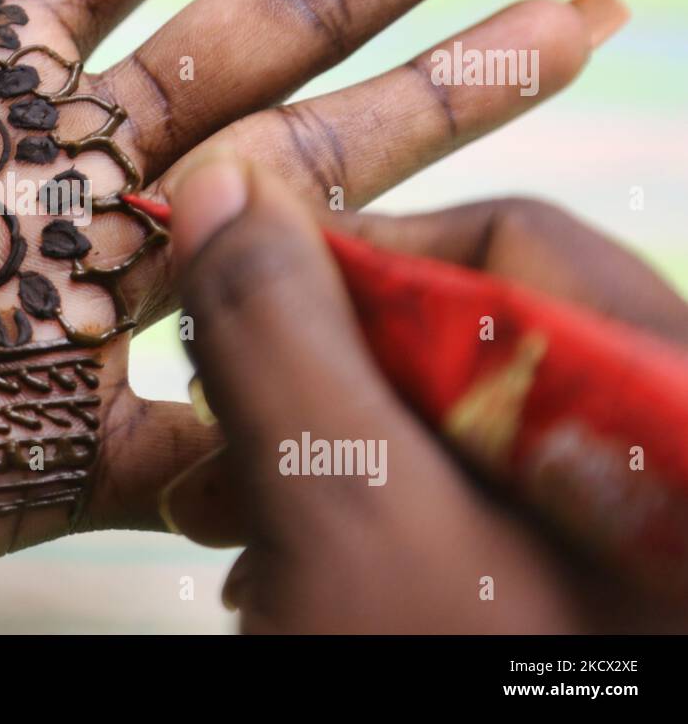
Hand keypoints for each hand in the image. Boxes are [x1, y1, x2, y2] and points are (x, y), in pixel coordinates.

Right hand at [166, 159, 687, 632]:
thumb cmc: (426, 690)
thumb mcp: (341, 504)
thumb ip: (278, 331)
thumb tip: (224, 187)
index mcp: (674, 416)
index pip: (510, 247)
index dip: (356, 256)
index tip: (240, 287)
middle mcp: (661, 460)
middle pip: (467, 334)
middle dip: (317, 370)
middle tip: (219, 413)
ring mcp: (615, 527)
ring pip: (445, 419)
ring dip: (314, 444)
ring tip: (226, 506)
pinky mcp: (555, 579)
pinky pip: (452, 499)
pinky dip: (352, 509)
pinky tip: (277, 557)